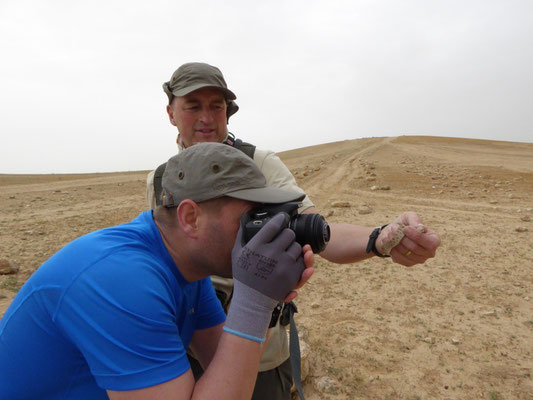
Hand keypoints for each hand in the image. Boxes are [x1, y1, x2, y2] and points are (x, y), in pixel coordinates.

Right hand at [224, 213, 311, 341]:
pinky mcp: (292, 276)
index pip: (274, 225)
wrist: (252, 301)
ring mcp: (283, 265)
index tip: (283, 218)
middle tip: (284, 240)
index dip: (280, 219)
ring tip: (286, 253)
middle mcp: (271, 253)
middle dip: (287, 236)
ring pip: (298, 247)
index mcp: (256, 246)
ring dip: (294, 249)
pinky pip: (302, 261)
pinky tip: (290, 263)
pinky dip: (298, 261)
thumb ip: (241, 235)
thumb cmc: (243, 275)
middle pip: (289, 234)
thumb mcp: (237, 254)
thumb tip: (245, 219)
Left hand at [377, 212, 440, 266]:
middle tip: (397, 231)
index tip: (405, 228)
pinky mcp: (409, 263)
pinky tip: (393, 244)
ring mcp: (420, 259)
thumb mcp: (409, 216)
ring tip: (394, 235)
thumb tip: (419, 228)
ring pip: (406, 253)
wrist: (393, 233)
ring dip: (396, 243)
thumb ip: (415, 220)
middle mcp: (430, 252)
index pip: (431, 243)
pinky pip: (400, 259)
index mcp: (434, 239)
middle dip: (403, 238)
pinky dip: (393, 250)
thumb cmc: (405, 224)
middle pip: (415, 248)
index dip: (417, 236)